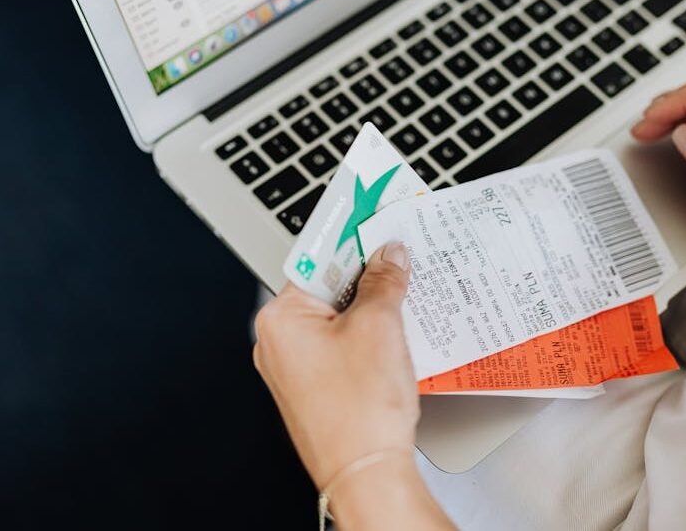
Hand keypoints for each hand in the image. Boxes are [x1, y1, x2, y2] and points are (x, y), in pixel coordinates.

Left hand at [254, 244, 454, 529]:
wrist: (366, 474)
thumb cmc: (360, 412)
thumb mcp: (379, 327)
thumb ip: (384, 281)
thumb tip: (389, 255)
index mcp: (281, 319)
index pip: (316, 256)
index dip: (350, 234)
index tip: (370, 212)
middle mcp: (279, 343)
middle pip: (327, 285)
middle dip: (368, 273)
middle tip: (401, 256)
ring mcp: (296, 369)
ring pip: (338, 317)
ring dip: (373, 305)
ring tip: (406, 296)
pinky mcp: (318, 388)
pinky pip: (343, 345)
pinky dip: (369, 334)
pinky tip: (398, 334)